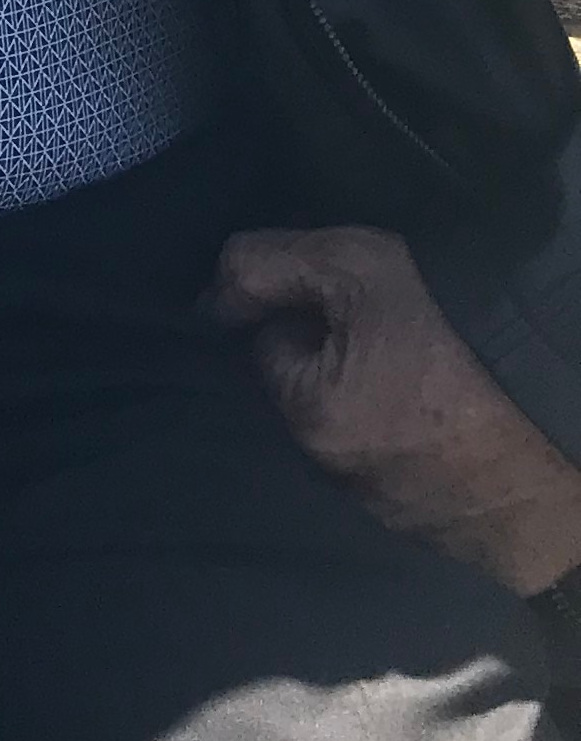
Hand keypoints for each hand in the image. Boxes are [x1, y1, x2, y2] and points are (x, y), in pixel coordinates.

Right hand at [209, 225, 580, 594]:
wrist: (524, 490)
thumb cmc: (420, 448)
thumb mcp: (309, 408)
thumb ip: (264, 351)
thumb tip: (258, 331)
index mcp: (350, 262)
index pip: (245, 257)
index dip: (220, 305)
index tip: (216, 349)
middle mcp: (382, 250)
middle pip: (282, 261)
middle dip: (261, 306)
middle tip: (250, 360)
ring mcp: (411, 275)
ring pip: (316, 280)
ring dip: (299, 317)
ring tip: (295, 368)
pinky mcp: (430, 303)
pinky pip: (352, 298)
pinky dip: (334, 326)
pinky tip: (337, 366)